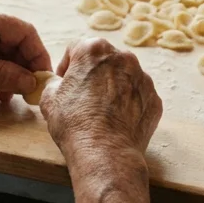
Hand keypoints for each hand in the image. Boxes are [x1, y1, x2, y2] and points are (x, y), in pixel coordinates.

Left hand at [0, 2, 50, 100]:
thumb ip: (0, 74)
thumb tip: (29, 82)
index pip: (23, 32)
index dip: (36, 55)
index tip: (42, 79)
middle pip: (14, 45)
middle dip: (20, 70)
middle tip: (25, 95)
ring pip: (1, 57)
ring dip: (5, 78)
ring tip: (2, 99)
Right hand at [40, 38, 161, 158]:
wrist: (105, 153)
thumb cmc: (74, 123)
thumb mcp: (49, 98)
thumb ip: (54, 82)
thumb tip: (59, 84)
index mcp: (95, 49)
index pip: (76, 49)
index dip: (67, 66)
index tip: (65, 82)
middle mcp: (123, 57)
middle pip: (104, 60)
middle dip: (93, 74)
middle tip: (83, 97)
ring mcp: (142, 78)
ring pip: (123, 77)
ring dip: (112, 88)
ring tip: (101, 111)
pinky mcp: (154, 98)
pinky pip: (138, 96)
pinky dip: (128, 104)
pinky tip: (116, 120)